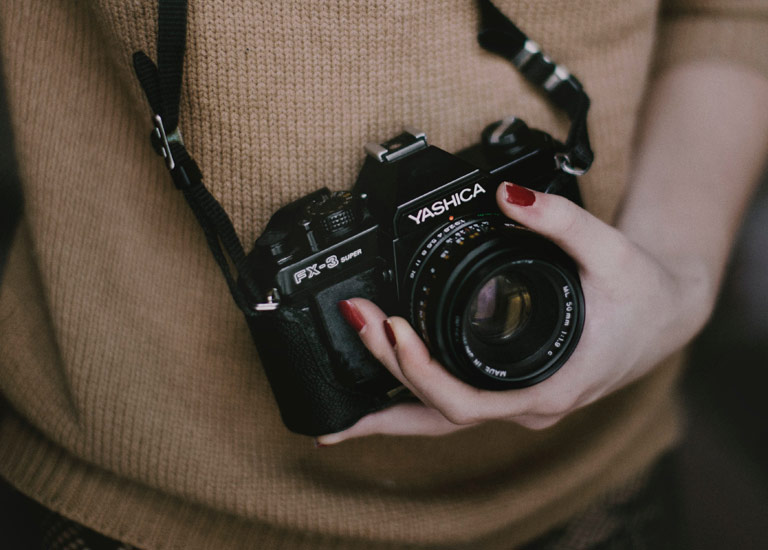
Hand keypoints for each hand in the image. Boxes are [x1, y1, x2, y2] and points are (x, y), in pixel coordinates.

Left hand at [318, 182, 713, 443]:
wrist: (663, 315)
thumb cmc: (642, 295)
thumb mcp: (612, 250)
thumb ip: (561, 220)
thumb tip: (509, 195)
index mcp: (549, 385)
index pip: (467, 401)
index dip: (421, 372)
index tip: (390, 328)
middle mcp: (527, 405)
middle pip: (440, 415)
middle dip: (388, 377)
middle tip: (354, 323)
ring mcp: (516, 403)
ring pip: (441, 421)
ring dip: (390, 409)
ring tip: (337, 413)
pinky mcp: (509, 391)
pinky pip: (452, 406)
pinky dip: (412, 402)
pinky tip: (380, 399)